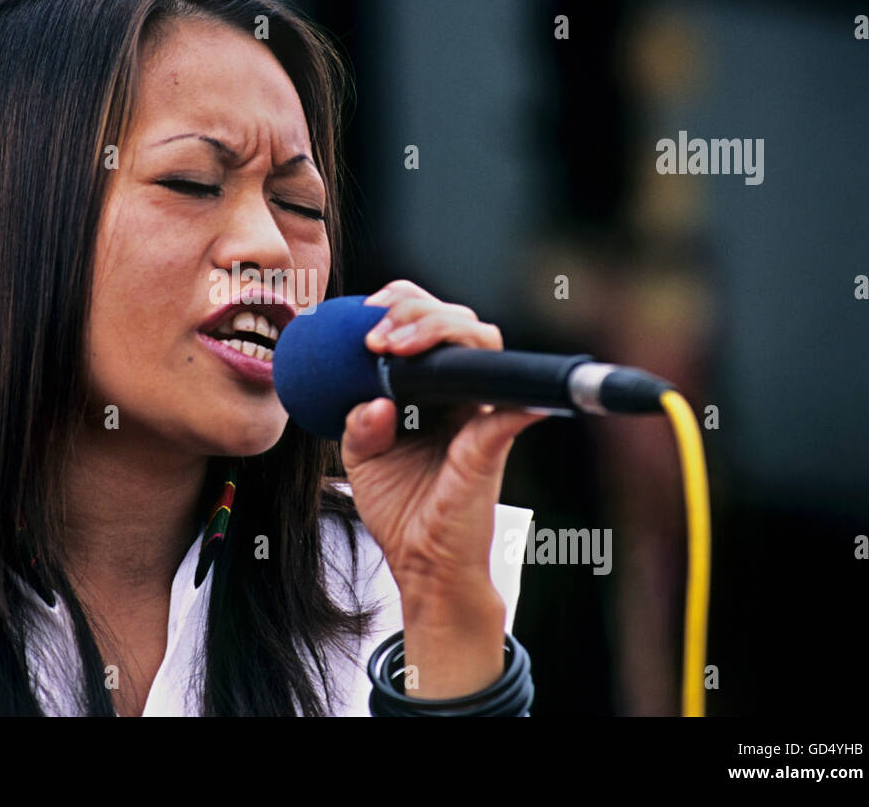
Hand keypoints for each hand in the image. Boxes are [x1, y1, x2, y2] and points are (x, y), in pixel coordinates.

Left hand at [340, 280, 546, 696]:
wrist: (421, 565)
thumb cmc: (401, 509)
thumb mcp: (361, 456)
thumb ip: (357, 421)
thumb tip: (374, 400)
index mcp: (434, 389)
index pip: (430, 323)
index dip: (403, 302)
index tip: (366, 313)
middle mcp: (462, 394)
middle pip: (460, 320)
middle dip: (414, 309)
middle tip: (374, 334)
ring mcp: (481, 415)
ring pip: (484, 345)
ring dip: (438, 331)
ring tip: (392, 347)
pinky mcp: (490, 445)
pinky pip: (511, 409)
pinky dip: (511, 393)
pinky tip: (479, 382)